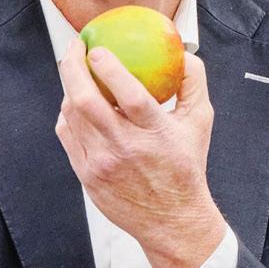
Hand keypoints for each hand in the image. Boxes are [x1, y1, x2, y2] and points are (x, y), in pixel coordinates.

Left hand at [56, 39, 224, 267]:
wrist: (171, 219)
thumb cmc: (185, 166)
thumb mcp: (200, 122)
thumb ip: (193, 82)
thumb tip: (181, 50)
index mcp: (155, 133)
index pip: (128, 95)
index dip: (109, 68)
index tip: (98, 48)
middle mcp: (125, 148)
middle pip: (86, 102)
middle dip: (73, 68)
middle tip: (75, 48)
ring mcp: (102, 164)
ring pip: (72, 117)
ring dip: (69, 88)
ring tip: (76, 72)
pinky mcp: (86, 175)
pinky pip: (68, 136)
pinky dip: (67, 115)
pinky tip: (74, 102)